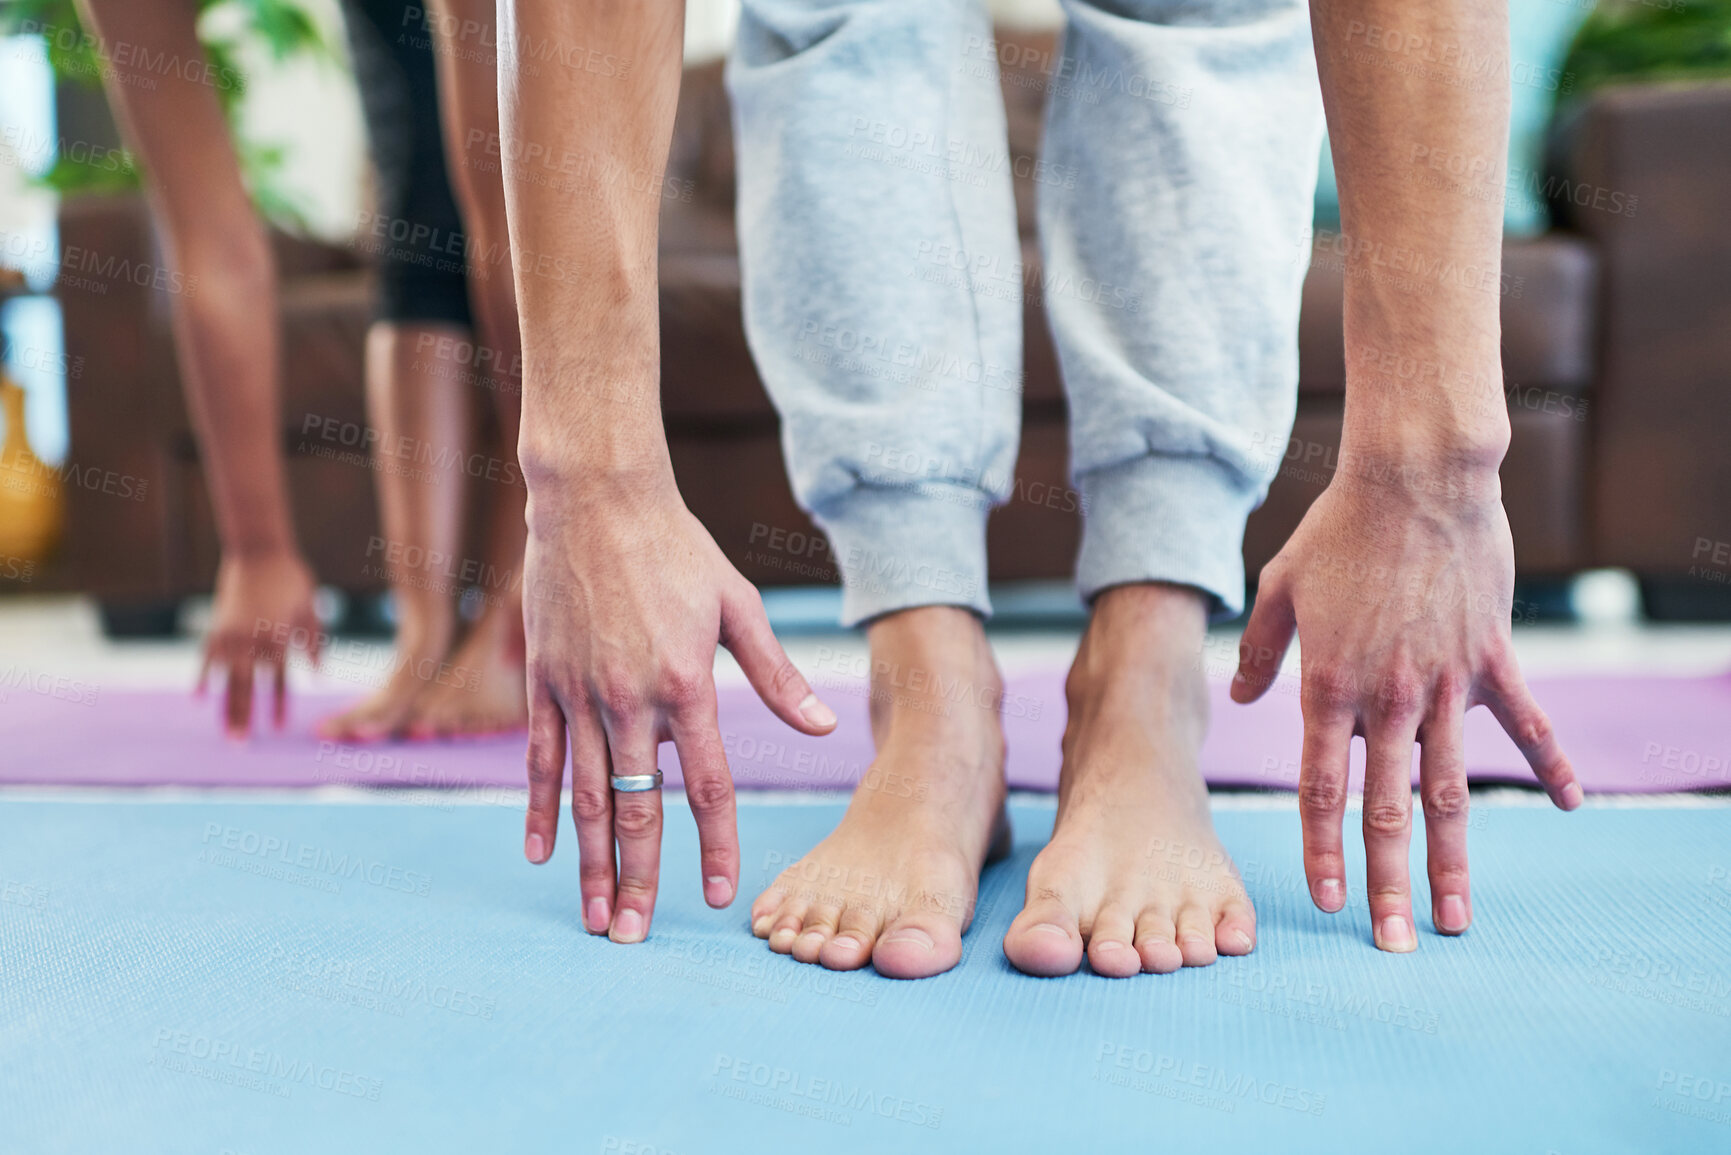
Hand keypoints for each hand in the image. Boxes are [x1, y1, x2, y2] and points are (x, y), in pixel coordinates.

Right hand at [199, 550, 321, 738]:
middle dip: (243, 717)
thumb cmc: (291, 578)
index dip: (278, 704)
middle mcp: (250, 642)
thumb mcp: (310, 610)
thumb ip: (312, 643)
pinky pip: (206, 659)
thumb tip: (318, 675)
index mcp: (277, 639)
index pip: (278, 680)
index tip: (278, 728)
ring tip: (224, 732)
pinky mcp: (214, 627)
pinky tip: (197, 699)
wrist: (258, 550)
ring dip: (224, 707)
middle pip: (245, 688)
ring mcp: (229, 636)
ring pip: (224, 680)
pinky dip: (202, 679)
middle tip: (240, 745)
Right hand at [521, 479, 836, 942]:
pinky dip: (538, 808)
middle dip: (640, 878)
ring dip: (588, 863)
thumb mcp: (739, 605)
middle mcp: (630, 699)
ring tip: (593, 916)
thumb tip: (826, 729)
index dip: (713, 846)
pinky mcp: (544, 680)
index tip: (717, 896)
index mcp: (687, 685)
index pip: (705, 787)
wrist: (597, 497)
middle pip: (636, 808)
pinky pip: (539, 757)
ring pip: (583, 796)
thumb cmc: (678, 548)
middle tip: (635, 937)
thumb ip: (778, 674)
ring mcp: (580, 692)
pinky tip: (537, 852)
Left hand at [1232, 461, 1579, 950]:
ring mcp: (1447, 684)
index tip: (1324, 901)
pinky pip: (1526, 724)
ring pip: (1451, 788)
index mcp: (1329, 687)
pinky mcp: (1493, 659)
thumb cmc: (1338, 529)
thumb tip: (1239, 695)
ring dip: (1455, 857)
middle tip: (1394, 942)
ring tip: (1458, 916)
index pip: (1320, 789)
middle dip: (1386, 882)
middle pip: (1386, 809)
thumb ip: (1257, 650)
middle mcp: (1389, 698)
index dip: (1321, 849)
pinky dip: (1548, 766)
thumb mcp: (1278, 587)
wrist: (1416, 478)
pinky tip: (1566, 807)